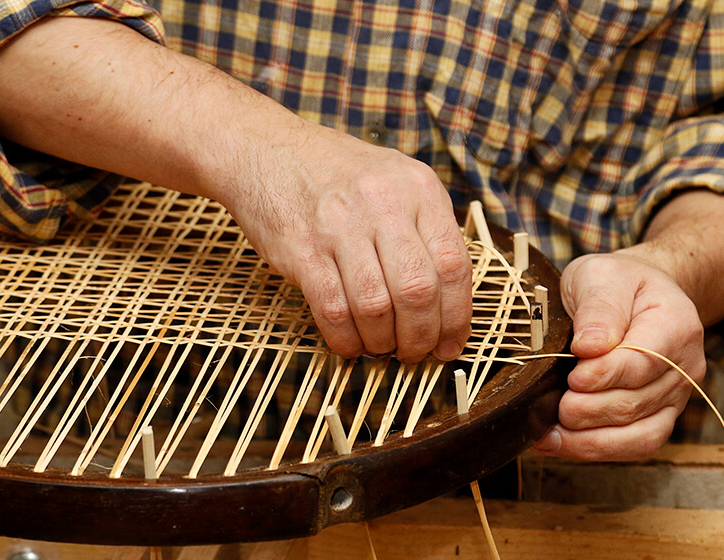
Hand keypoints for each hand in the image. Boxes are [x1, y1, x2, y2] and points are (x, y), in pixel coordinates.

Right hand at [220, 124, 472, 362]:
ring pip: (376, 307)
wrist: (266, 151)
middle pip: (418, 291)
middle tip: (414, 353)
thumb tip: (449, 303)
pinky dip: (345, 339)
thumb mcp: (396, 181)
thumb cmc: (338, 176)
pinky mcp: (302, 249)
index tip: (450, 344)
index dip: (457, 316)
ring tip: (380, 347)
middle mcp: (384, 204)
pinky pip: (333, 310)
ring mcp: (340, 226)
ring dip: (382, 342)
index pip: (454, 265)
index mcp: (418, 188)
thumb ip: (425, 229)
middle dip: (421, 337)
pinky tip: (349, 343)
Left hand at [531, 251, 705, 460]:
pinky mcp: (659, 416)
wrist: (637, 292)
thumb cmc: (616, 283)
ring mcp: (674, 396)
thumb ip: (599, 306)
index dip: (605, 375)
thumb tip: (590, 346)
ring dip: (588, 439)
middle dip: (588, 410)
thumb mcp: (601, 275)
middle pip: (636, 403)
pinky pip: (635, 446)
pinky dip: (596, 449)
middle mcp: (685, 366)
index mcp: (676, 325)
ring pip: (637, 435)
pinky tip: (560, 442)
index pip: (643, 362)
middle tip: (555, 404)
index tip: (573, 376)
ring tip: (550, 432)